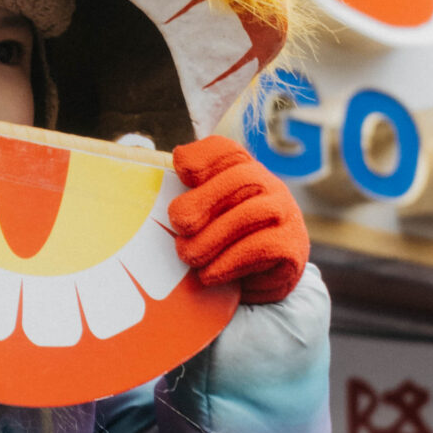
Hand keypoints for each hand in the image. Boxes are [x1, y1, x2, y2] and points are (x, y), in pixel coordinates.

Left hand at [168, 136, 309, 305]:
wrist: (258, 283)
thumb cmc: (219, 243)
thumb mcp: (200, 216)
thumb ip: (180, 196)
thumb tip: (140, 164)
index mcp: (242, 171)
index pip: (227, 150)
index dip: (203, 156)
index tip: (180, 171)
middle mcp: (268, 186)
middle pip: (240, 178)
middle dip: (203, 200)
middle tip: (178, 223)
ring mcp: (285, 215)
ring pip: (251, 214)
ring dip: (213, 237)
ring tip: (188, 256)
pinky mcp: (292, 248)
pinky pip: (263, 248)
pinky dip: (230, 262)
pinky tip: (208, 275)